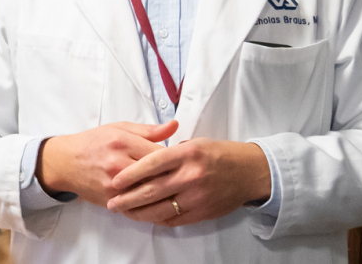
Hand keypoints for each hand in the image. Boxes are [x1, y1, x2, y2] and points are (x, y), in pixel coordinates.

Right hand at [38, 121, 176, 207]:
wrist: (66, 163)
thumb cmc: (94, 142)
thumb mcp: (119, 128)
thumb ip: (149, 130)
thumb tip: (175, 125)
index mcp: (122, 142)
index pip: (160, 154)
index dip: (175, 159)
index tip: (183, 161)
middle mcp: (118, 165)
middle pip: (157, 175)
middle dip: (173, 178)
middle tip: (185, 179)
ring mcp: (114, 186)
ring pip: (149, 194)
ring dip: (165, 194)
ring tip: (177, 191)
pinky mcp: (110, 201)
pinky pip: (137, 208)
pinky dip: (150, 207)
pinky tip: (160, 204)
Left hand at [104, 138, 271, 226]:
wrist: (249, 172)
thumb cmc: (219, 154)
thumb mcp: (195, 143)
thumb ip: (170, 152)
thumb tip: (144, 159)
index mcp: (187, 154)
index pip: (151, 164)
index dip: (131, 174)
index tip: (116, 181)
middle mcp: (191, 175)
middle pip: (151, 190)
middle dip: (127, 198)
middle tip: (113, 202)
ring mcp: (196, 196)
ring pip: (160, 209)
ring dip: (138, 213)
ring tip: (125, 212)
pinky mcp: (202, 212)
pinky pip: (174, 219)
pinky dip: (157, 219)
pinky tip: (146, 217)